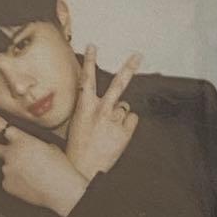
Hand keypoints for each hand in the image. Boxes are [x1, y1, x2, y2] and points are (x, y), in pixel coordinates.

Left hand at [0, 104, 89, 216]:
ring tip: (35, 177)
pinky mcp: (7, 185)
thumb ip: (30, 146)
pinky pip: (10, 182)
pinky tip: (31, 185)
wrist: (62, 190)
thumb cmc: (60, 167)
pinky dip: (19, 184)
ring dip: (18, 172)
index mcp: (22, 140)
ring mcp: (6, 170)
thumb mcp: (47, 147)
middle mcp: (10, 153)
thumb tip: (23, 153)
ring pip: (8, 168)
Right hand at [65, 45, 141, 181]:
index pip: (87, 79)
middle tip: (138, 55)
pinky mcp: (125, 132)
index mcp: (85, 107)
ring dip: (119, 115)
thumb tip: (113, 101)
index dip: (90, 61)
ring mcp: (114, 121)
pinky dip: (127, 125)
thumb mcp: (78, 122)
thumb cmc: (78, 146)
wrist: (83, 169)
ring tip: (109, 129)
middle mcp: (101, 111)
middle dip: (128, 68)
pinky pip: (132, 119)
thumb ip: (92, 108)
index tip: (93, 46)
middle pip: (117, 84)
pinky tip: (117, 134)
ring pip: (125, 107)